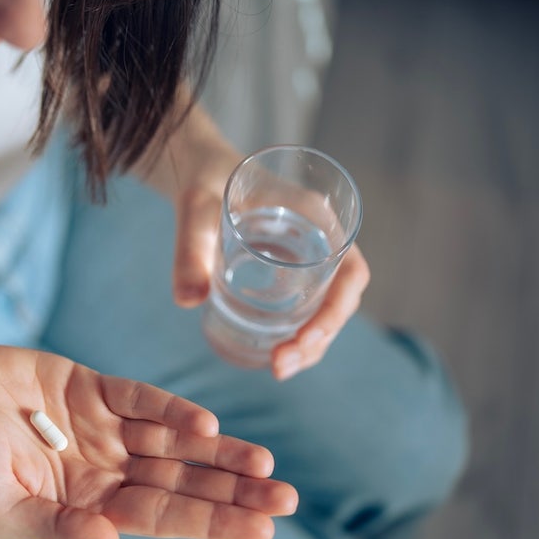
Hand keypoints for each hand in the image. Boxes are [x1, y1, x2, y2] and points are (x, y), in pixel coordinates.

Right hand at [0, 344, 297, 538]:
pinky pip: (140, 399)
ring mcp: (102, 427)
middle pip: (180, 483)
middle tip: (287, 499)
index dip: (212, 523)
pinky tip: (206, 425)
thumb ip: (50, 528)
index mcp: (86, 504)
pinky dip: (172, 411)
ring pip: (173, 442)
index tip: (262, 529)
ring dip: (218, 453)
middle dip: (232, 492)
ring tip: (264, 466)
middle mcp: (105, 468)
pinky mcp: (91, 386)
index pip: (161, 518)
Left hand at [170, 166, 370, 379]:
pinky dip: (298, 334)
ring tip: (277, 369)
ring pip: (325, 308)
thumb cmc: (203, 178)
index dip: (338, 310)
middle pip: (340, 299)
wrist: (199, 168)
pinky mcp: (289, 270)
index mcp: (313, 217)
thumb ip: (190, 249)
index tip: (307, 339)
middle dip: (318, 339)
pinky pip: (306, 306)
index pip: (351, 271)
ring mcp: (307, 257)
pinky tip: (273, 356)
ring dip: (310, 344)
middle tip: (280, 368)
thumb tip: (186, 301)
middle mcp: (319, 238)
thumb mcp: (194, 209)